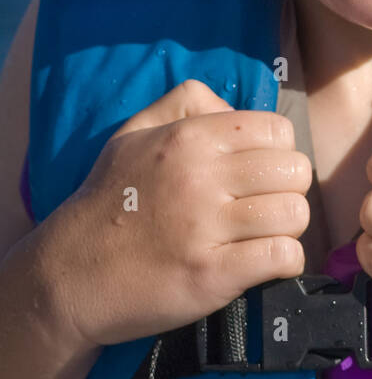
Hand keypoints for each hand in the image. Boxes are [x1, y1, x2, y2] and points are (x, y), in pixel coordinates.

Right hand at [36, 80, 311, 348]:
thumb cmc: (109, 202)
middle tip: (264, 207)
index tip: (261, 174)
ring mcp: (207, 228)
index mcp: (189, 138)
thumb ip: (185, 103)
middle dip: (288, 189)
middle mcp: (201, 177)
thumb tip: (234, 107)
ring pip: (294, 214)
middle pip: (295, 171)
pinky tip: (263, 264)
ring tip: (263, 236)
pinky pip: (282, 257)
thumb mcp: (135, 132)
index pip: (278, 130)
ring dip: (287, 228)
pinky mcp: (213, 274)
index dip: (280, 152)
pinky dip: (284, 263)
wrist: (70, 275)